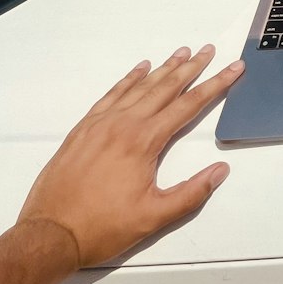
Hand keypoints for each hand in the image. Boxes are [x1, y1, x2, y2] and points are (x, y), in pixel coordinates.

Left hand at [16, 45, 243, 267]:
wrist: (50, 234)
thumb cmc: (103, 227)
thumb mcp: (154, 217)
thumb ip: (191, 193)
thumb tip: (221, 170)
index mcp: (144, 141)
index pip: (188, 106)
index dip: (214, 85)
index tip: (233, 68)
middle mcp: (124, 124)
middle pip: (165, 88)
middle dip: (191, 68)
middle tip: (208, 49)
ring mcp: (101, 123)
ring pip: (139, 87)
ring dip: (163, 68)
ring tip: (182, 53)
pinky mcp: (84, 128)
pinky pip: (111, 95)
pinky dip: (128, 79)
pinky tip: (140, 69)